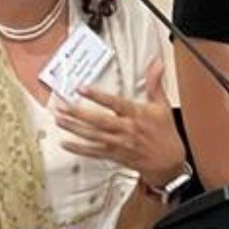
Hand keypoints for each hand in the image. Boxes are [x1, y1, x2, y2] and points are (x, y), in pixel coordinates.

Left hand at [54, 61, 187, 189]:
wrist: (170, 163)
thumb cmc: (165, 134)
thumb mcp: (163, 106)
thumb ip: (155, 84)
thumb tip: (156, 65)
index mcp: (136, 115)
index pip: (114, 103)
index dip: (97, 96)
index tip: (81, 88)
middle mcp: (126, 129)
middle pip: (98, 121)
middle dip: (78, 113)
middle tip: (61, 106)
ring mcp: (119, 143)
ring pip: (93, 136)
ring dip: (74, 128)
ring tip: (59, 119)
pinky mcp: (115, 155)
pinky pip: (94, 152)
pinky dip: (79, 149)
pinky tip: (65, 143)